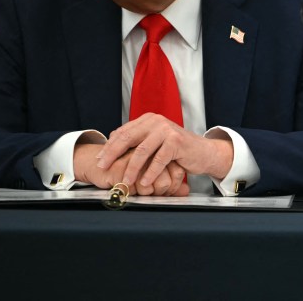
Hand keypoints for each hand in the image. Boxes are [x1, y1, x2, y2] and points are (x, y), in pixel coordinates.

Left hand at [96, 113, 232, 191]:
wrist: (203, 152)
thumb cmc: (177, 150)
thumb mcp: (155, 141)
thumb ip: (137, 140)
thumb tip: (111, 145)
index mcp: (148, 119)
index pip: (123, 132)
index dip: (109, 147)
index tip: (99, 160)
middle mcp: (156, 121)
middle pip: (128, 138)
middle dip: (113, 154)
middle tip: (103, 168)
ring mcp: (167, 130)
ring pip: (142, 150)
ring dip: (131, 168)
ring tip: (125, 181)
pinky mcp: (177, 141)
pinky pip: (158, 160)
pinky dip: (150, 173)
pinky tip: (144, 183)